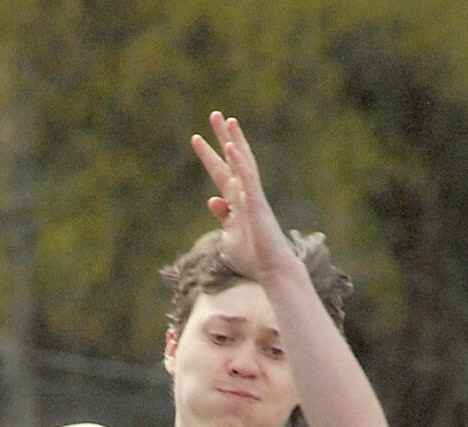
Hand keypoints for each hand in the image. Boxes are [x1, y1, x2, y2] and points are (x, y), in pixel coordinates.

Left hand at [190, 112, 293, 284]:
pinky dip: (239, 162)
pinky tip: (231, 146)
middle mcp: (244, 195)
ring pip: (243, 163)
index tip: (196, 138)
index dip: (209, 156)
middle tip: (215, 114)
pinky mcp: (257, 204)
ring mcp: (251, 197)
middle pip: (232, 160)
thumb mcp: (229, 237)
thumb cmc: (252, 258)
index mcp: (235, 204)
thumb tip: (213, 200)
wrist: (271, 271)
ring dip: (235, 140)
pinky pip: (247, 178)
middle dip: (222, 137)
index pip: (220, 174)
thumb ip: (222, 217)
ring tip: (227, 119)